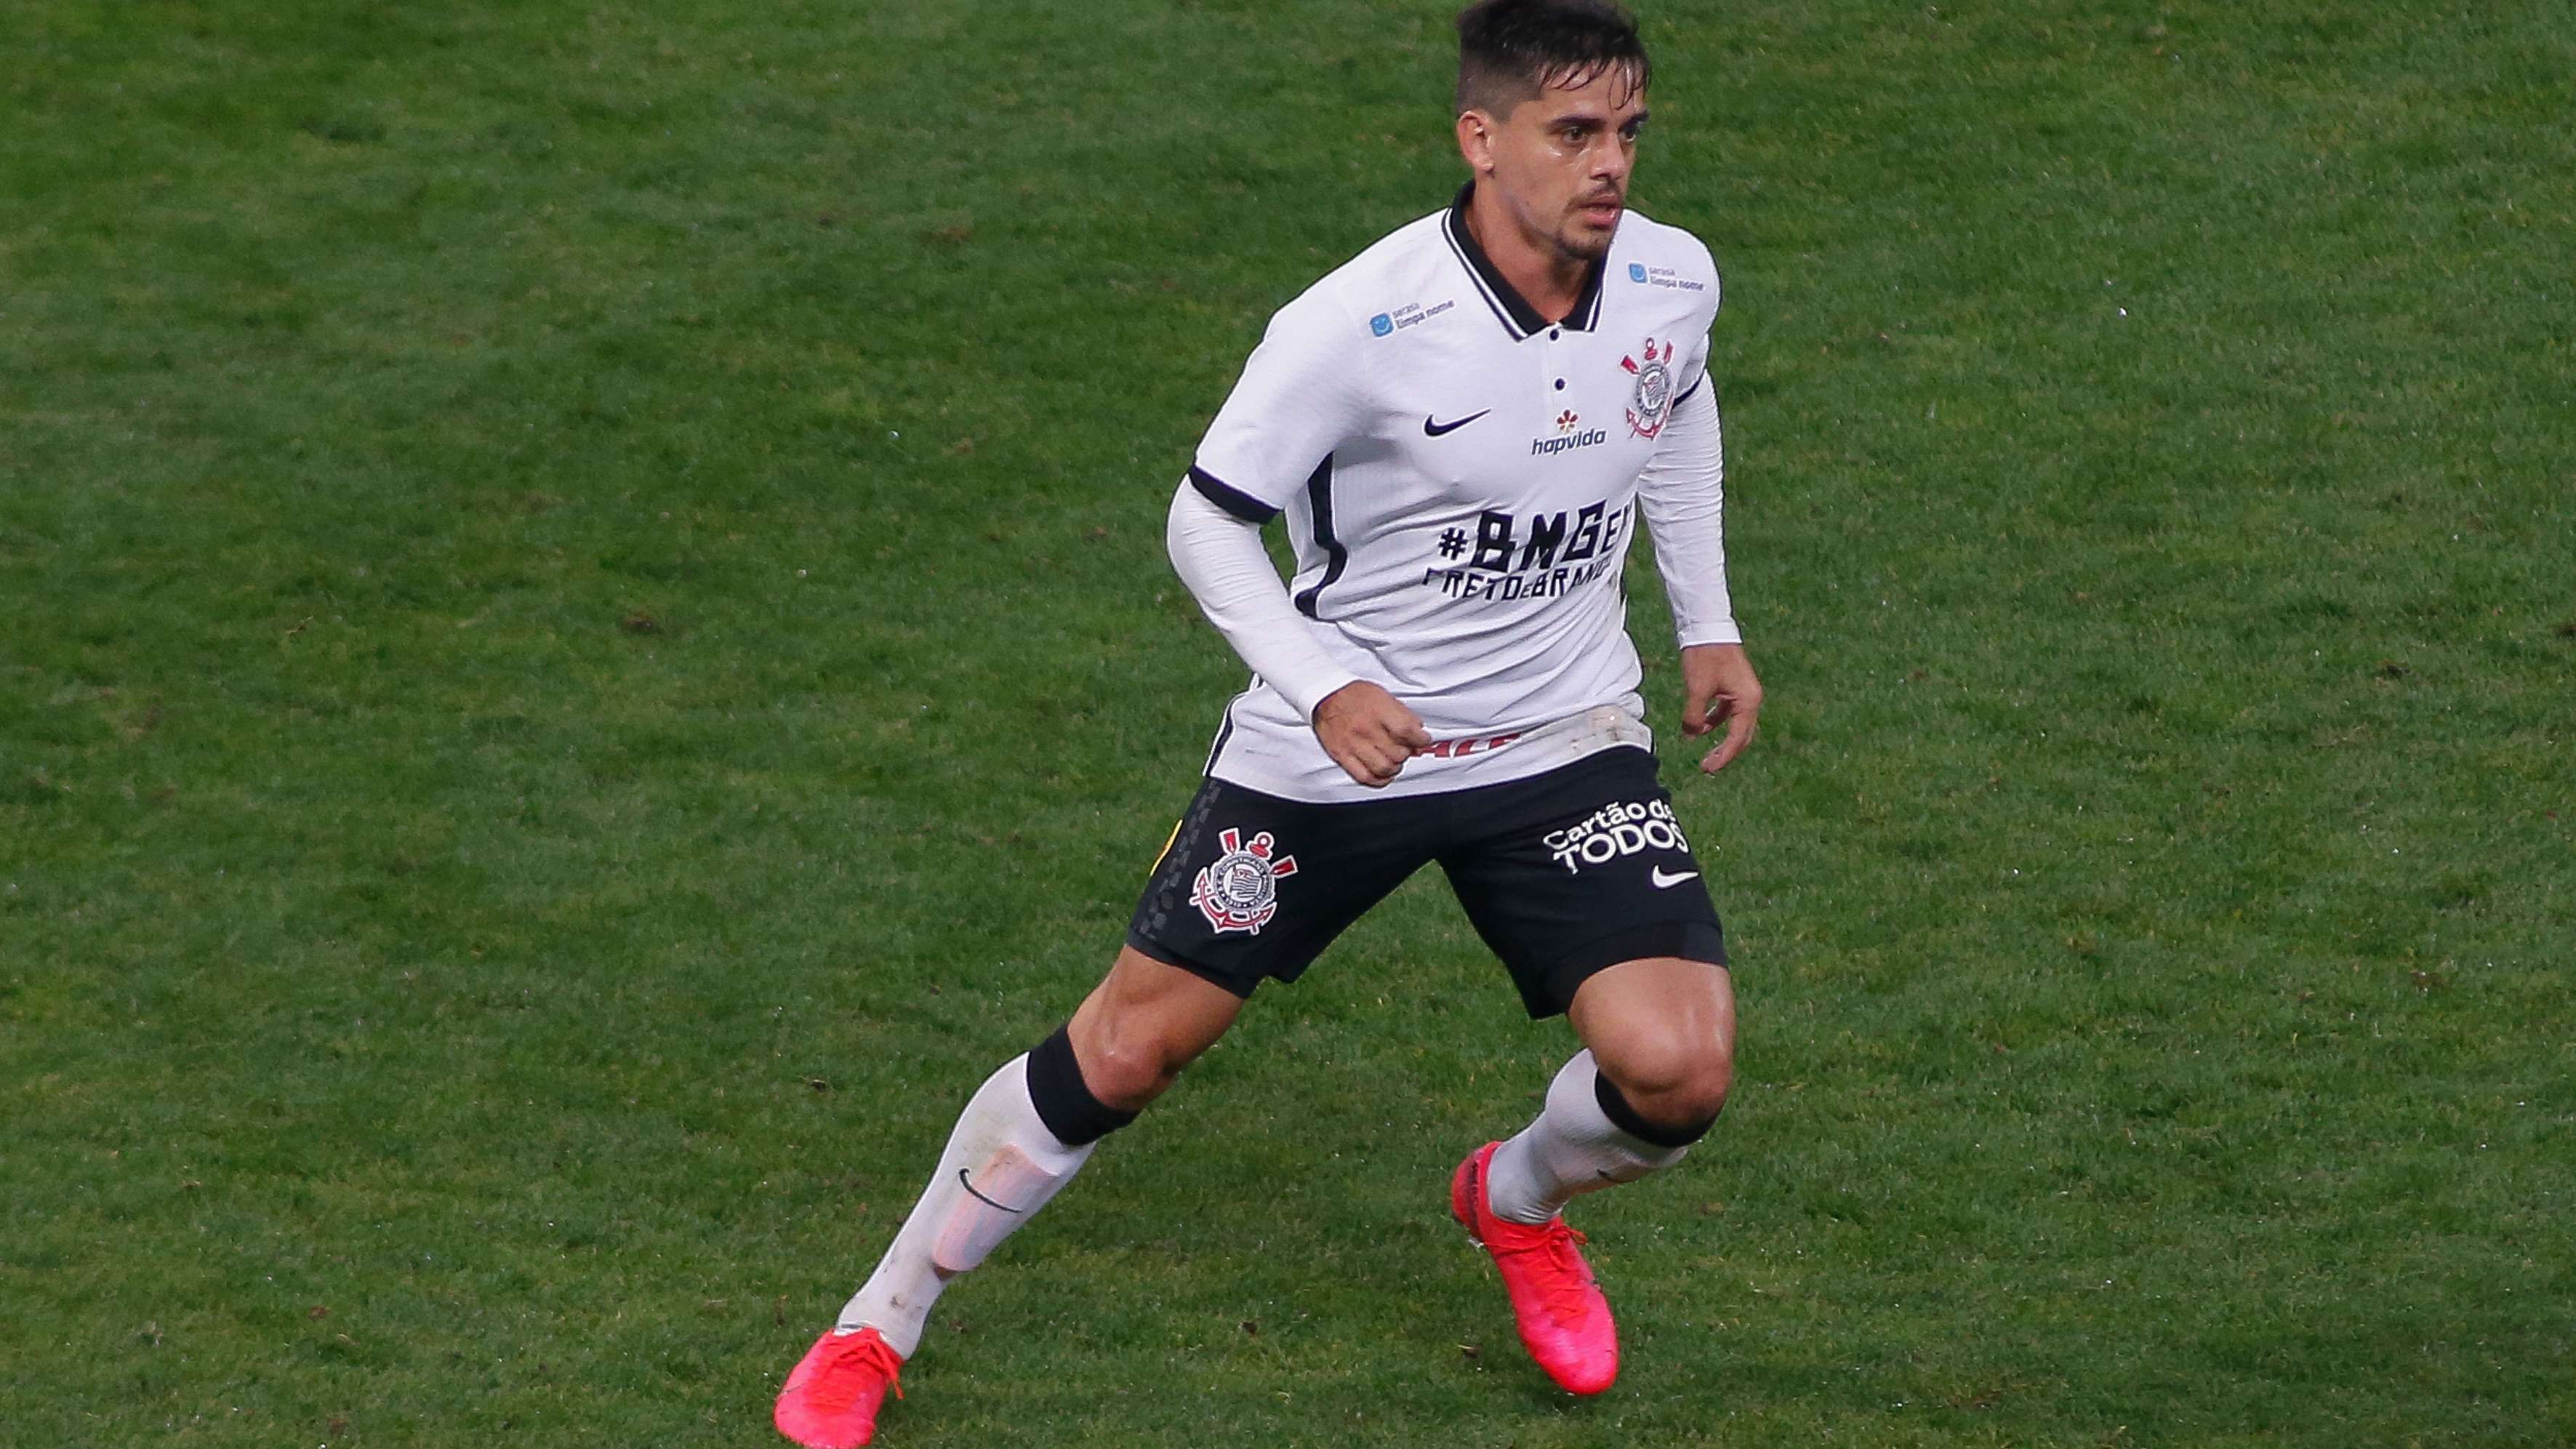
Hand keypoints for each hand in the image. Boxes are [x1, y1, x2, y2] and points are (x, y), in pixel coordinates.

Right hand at [1312, 681, 1431, 787]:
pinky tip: (1383, 774)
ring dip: (1395, 767)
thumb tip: (1418, 733)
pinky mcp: (1342, 755)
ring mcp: (1353, 744)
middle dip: (1407, 753)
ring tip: (1395, 760)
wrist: (1325, 696)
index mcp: (1378, 711)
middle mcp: (1366, 728)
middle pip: (1398, 752)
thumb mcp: (1383, 695)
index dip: (1421, 739)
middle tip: (1406, 749)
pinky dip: (1378, 779)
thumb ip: (1403, 715)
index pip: (1408, 731)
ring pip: (1384, 767)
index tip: (1423, 740)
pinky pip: (1364, 776)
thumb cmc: (1354, 695)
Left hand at [1680, 643, 1762, 773]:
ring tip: (1705, 754)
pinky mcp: (1734, 688)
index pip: (1737, 738)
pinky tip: (1699, 730)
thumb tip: (1690, 736)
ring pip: (1734, 725)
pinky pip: (1727, 713)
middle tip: (1707, 767)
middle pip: (1741, 735)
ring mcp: (1744, 693)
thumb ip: (1693, 716)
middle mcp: (1751, 699)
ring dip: (1720, 739)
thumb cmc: (1705, 657)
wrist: (1707, 627)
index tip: (1708, 769)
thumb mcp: (1696, 689)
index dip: (1723, 756)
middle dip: (1725, 752)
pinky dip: (1715, 722)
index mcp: (1748, 701)